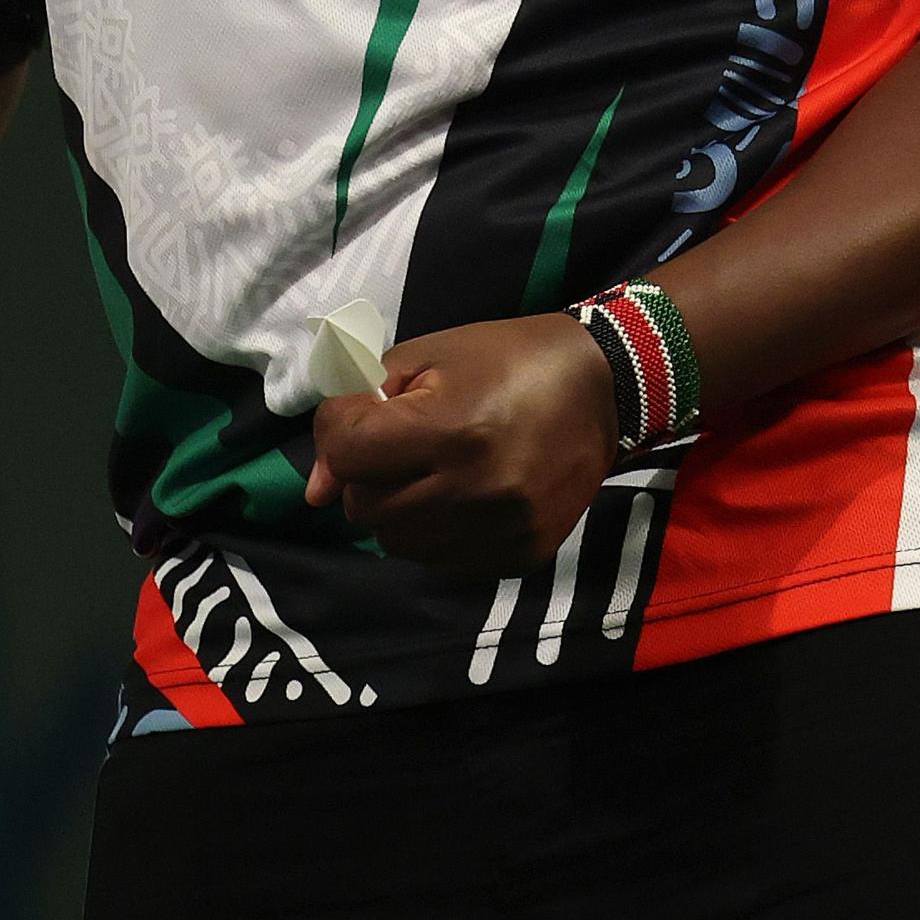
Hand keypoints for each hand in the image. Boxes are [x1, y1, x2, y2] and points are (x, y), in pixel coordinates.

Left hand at [303, 315, 614, 575]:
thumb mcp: (427, 357)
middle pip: (365, 507)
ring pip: (397, 542)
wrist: (603, 386)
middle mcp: (474, 490)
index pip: (348, 453)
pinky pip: (442, 561)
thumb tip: (315, 489)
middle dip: (366, 474)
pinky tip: (461, 497)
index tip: (363, 414)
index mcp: (450, 429)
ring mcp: (501, 530)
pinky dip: (436, 533)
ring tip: (430, 472)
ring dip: (397, 508)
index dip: (340, 430)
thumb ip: (360, 412)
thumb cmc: (506, 358)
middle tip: (402, 446)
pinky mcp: (521, 555)